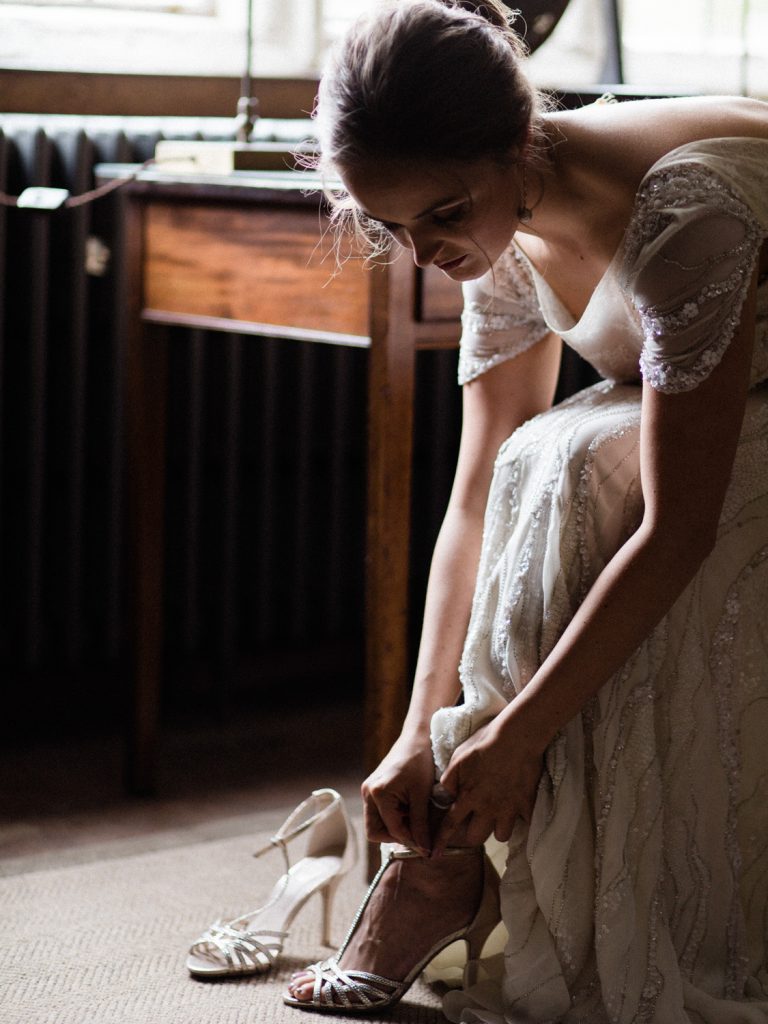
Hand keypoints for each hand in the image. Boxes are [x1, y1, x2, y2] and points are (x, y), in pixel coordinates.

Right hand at [361, 732, 436, 853]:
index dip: (411, 841)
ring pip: (376, 823)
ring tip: (414, 817)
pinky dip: (393, 816)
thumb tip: (425, 850)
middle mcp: (368, 793)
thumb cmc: (420, 761)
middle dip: (396, 836)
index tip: (427, 847)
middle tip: (417, 832)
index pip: (392, 830)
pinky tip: (409, 808)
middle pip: (375, 831)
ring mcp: (368, 791)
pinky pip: (378, 812)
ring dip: (395, 827)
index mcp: (378, 794)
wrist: (416, 738)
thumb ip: (421, 824)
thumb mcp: (423, 795)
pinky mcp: (373, 789)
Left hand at [432, 711, 544, 854]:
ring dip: (497, 827)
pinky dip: (521, 819)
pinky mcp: (527, 805)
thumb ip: (449, 780)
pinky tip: (518, 807)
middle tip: (476, 819)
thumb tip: (443, 796)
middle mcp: (487, 808)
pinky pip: (524, 823)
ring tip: (498, 813)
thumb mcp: (459, 757)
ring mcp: (509, 809)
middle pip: (476, 838)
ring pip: (501, 835)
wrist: (518, 736)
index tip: (434, 854)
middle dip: (473, 832)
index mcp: (468, 797)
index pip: (450, 825)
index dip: (441, 841)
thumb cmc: (486, 742)